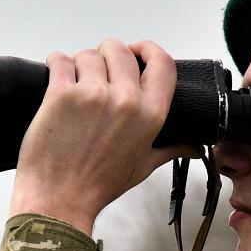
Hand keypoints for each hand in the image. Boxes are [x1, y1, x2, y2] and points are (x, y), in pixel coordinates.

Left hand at [7, 39, 197, 234]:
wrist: (59, 200)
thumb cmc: (98, 186)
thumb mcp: (143, 166)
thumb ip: (171, 149)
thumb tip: (194, 146)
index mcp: (150, 114)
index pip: (162, 62)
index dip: (147, 50)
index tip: (136, 52)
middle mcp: (125, 100)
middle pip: (120, 50)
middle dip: (107, 56)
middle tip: (97, 73)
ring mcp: (92, 95)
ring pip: (88, 54)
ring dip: (80, 64)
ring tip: (74, 84)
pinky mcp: (60, 95)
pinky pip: (59, 60)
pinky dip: (55, 64)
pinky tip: (56, 77)